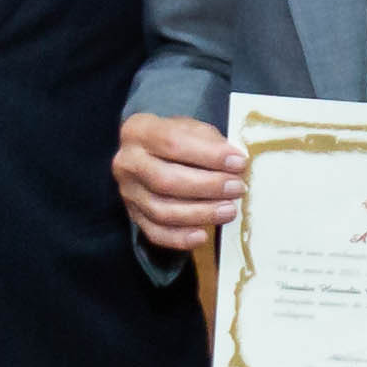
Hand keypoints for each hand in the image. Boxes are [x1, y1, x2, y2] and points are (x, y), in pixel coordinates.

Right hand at [118, 109, 246, 248]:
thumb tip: (234, 162)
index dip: (209, 155)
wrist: (152, 153)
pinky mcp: (134, 216)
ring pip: (162, 211)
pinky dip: (180, 238)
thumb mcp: (192, 128)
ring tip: (229, 210)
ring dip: (201, 214)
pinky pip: (155, 233)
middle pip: (166, 180)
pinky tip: (203, 235)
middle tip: (237, 188)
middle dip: (208, 186)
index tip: (239, 162)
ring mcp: (128, 192)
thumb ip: (210, 142)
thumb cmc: (177, 139)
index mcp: (138, 131)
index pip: (173, 143)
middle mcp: (127, 162)